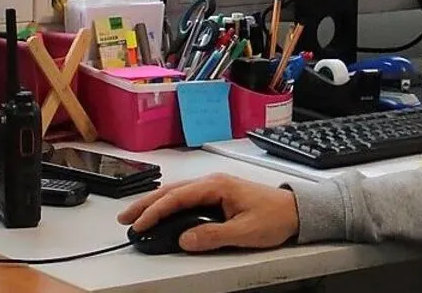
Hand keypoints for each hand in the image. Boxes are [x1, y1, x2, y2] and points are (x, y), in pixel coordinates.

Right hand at [117, 173, 299, 251]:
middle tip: (124, 219)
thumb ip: (213, 236)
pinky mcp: (219, 194)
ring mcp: (215, 186)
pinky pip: (187, 197)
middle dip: (145, 204)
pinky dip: (169, 204)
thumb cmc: (275, 216)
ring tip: (136, 217)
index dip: (154, 212)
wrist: (296, 210)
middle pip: (172, 191)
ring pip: (177, 192)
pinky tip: (161, 213)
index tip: (138, 226)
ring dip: (155, 203)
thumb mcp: (244, 232)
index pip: (177, 198)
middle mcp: (214, 181)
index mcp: (218, 185)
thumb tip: (185, 239)